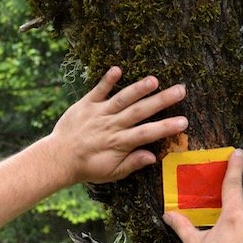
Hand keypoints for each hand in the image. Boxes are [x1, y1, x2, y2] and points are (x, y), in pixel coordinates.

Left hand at [49, 66, 187, 184]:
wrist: (58, 159)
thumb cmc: (88, 168)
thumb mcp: (112, 173)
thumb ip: (132, 164)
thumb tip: (153, 157)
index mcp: (120, 143)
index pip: (147, 133)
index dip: (166, 127)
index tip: (184, 121)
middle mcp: (112, 126)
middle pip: (140, 112)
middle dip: (162, 101)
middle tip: (181, 90)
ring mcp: (99, 113)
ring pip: (122, 99)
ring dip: (138, 89)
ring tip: (155, 80)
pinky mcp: (86, 105)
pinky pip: (97, 90)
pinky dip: (106, 80)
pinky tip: (118, 69)